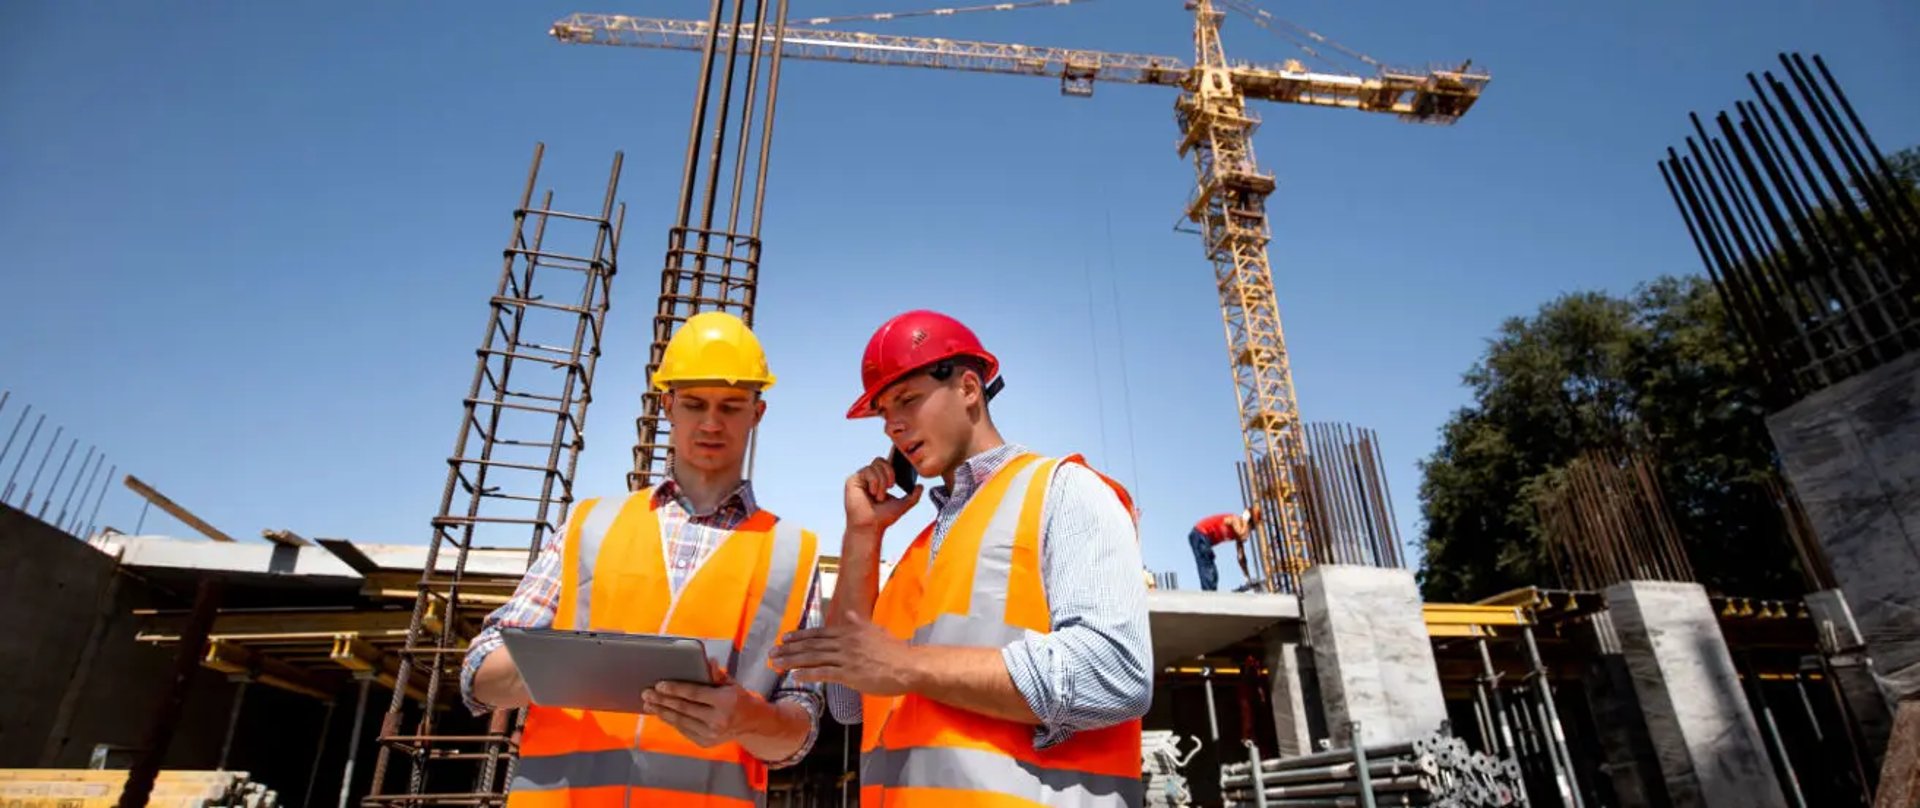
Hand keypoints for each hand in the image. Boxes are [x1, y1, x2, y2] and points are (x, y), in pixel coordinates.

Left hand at [641, 659, 767, 747]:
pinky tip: (661, 714)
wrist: (752, 724)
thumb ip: (717, 674)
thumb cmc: (739, 699)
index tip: (659, 685)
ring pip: (680, 721)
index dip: (675, 689)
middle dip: (662, 700)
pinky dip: (671, 722)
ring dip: (662, 712)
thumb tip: (707, 660)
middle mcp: (717, 719)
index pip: (694, 694)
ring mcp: (711, 734)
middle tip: (646, 693)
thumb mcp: (732, 684)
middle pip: (684, 708)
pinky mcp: (705, 743)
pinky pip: (683, 730)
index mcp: (725, 701)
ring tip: (649, 704)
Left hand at [768, 611, 919, 695]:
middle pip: (811, 644)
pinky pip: (823, 673)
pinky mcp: (849, 674)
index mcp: (850, 630)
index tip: (785, 638)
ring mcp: (846, 658)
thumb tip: (848, 614)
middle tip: (772, 651)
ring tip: (776, 663)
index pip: (819, 633)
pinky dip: (807, 674)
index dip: (800, 635)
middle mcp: (844, 642)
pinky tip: (794, 676)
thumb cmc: (894, 650)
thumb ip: (858, 623)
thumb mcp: (875, 630)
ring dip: (792, 660)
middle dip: (789, 648)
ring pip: (813, 658)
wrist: (908, 665)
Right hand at [844, 458, 922, 535]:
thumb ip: (913, 496)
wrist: (871, 526)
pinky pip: (867, 471)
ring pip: (875, 466)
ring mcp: (861, 478)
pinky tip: (872, 493)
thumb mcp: (903, 505)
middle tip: (890, 488)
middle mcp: (869, 477)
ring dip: (882, 483)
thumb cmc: (883, 518)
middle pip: (880, 460)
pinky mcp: (853, 480)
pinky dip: (874, 482)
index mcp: (880, 479)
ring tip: (879, 497)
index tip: (897, 478)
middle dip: (889, 474)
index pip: (886, 462)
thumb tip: (920, 486)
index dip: (892, 465)